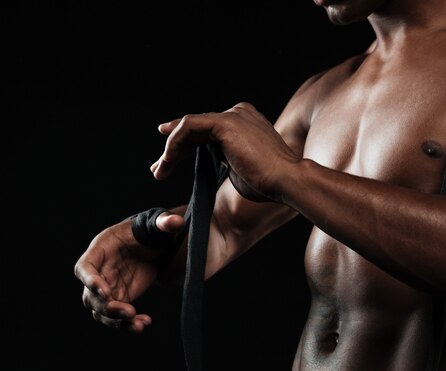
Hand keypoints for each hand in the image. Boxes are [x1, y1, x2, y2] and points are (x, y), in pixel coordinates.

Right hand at [74, 211, 184, 331]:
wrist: (153, 244)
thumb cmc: (149, 230)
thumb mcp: (156, 225)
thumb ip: (164, 223)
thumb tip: (176, 221)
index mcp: (101, 249)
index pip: (85, 268)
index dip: (91, 281)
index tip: (106, 292)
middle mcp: (99, 271)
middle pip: (90, 296)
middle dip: (107, 307)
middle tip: (129, 312)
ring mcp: (107, 287)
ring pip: (101, 311)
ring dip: (116, 321)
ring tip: (139, 325)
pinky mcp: (120, 298)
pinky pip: (118, 316)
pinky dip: (129, 323)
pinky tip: (144, 323)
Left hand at [150, 102, 299, 201]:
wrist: (286, 180)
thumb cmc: (268, 182)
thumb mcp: (240, 168)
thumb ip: (225, 159)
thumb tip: (208, 165)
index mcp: (245, 121)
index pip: (207, 129)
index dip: (184, 144)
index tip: (168, 158)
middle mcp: (239, 112)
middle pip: (196, 128)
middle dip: (174, 149)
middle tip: (159, 169)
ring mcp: (232, 115)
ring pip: (189, 127)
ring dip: (171, 150)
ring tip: (160, 171)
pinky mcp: (225, 122)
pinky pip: (189, 127)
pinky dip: (175, 144)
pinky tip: (168, 161)